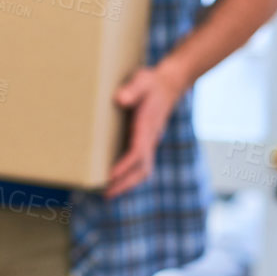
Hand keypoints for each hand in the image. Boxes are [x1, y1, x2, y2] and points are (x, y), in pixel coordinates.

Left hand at [108, 63, 184, 198]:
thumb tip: (120, 99)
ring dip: (127, 182)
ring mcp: (150, 140)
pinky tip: (115, 179)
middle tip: (106, 195)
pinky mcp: (146, 140)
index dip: (124, 166)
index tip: (110, 176)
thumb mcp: (142, 80)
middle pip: (141, 168)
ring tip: (109, 193)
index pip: (137, 152)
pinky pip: (140, 162)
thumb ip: (132, 89)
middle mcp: (150, 138)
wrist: (170, 83)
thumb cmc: (151, 82)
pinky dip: (129, 174)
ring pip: (143, 168)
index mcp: (147, 126)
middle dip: (125, 183)